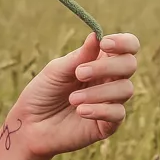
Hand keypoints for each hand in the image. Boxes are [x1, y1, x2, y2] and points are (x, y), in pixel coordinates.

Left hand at [6, 32, 139, 159]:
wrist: (30, 124)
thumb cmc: (43, 92)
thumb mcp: (57, 70)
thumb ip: (79, 56)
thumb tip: (96, 35)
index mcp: (100, 60)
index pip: (128, 46)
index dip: (123, 42)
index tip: (104, 44)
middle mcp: (110, 80)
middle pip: (129, 65)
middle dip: (107, 67)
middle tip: (80, 73)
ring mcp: (111, 102)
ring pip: (125, 89)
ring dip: (99, 92)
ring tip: (73, 99)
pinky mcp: (108, 124)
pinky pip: (118, 114)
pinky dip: (100, 110)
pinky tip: (81, 111)